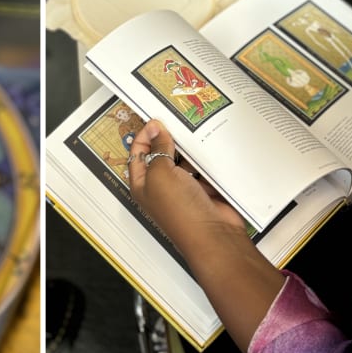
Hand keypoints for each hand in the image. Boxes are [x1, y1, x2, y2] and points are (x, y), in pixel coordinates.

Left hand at [126, 121, 283, 352]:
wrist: (213, 235)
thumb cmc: (180, 210)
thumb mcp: (160, 173)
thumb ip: (158, 148)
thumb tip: (156, 128)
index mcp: (143, 184)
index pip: (138, 154)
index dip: (144, 135)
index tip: (156, 119)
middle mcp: (161, 186)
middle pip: (161, 155)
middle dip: (168, 138)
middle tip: (177, 118)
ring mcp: (183, 188)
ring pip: (184, 160)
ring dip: (188, 147)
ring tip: (195, 126)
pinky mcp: (204, 189)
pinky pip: (203, 168)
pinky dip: (206, 157)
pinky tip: (210, 142)